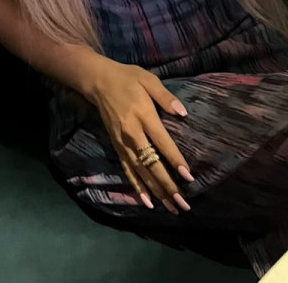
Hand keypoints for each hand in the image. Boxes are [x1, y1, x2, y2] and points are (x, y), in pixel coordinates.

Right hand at [85, 59, 193, 216]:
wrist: (99, 82)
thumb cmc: (128, 79)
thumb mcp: (149, 79)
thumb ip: (165, 97)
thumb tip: (183, 113)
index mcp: (143, 116)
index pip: (162, 143)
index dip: (175, 160)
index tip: (188, 177)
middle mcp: (132, 134)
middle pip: (151, 164)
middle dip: (168, 185)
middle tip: (183, 203)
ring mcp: (123, 143)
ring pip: (141, 173)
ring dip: (156, 192)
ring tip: (171, 208)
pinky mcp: (117, 148)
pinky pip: (128, 171)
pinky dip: (138, 188)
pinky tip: (148, 202)